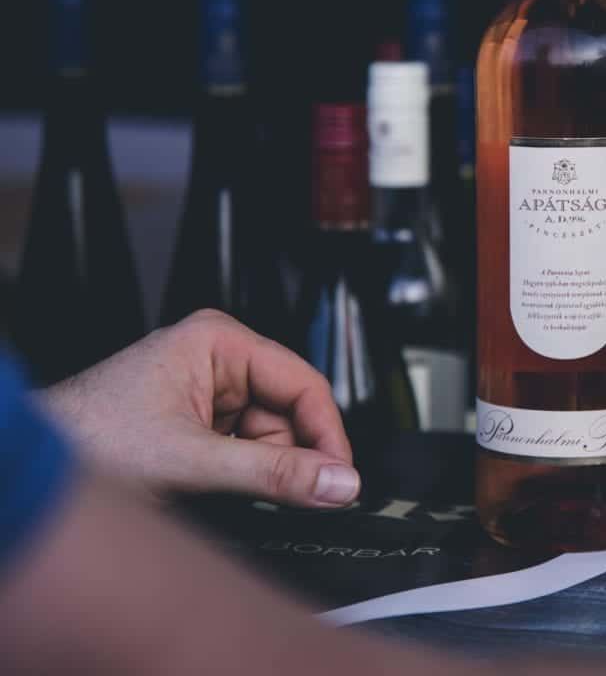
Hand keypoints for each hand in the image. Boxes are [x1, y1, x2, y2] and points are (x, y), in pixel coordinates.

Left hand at [42, 310, 360, 508]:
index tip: (341, 481)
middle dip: (285, 458)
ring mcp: (203, 391)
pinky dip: (236, 476)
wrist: (32, 467)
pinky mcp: (193, 422)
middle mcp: (215, 359)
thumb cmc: (86, 442)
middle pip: (288, 414)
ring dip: (255, 471)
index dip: (328, 435)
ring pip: (267, 437)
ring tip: (213, 487)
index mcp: (218, 341)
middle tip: (279, 495)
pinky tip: (206, 486)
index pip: (304, 384)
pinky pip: (241, 450)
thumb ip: (275, 474)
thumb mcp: (194, 462)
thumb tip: (340, 483)